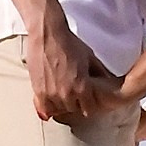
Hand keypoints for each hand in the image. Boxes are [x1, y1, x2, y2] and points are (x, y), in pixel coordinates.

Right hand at [27, 2, 111, 126]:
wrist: (48, 34)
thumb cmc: (69, 43)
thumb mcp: (90, 58)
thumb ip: (98, 72)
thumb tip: (108, 80)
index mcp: (82, 88)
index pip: (87, 109)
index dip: (88, 105)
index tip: (86, 101)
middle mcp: (66, 94)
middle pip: (72, 110)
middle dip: (74, 104)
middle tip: (74, 97)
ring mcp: (50, 94)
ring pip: (57, 110)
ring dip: (60, 105)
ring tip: (62, 96)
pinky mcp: (37, 90)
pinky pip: (43, 107)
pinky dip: (47, 106)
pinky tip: (50, 101)